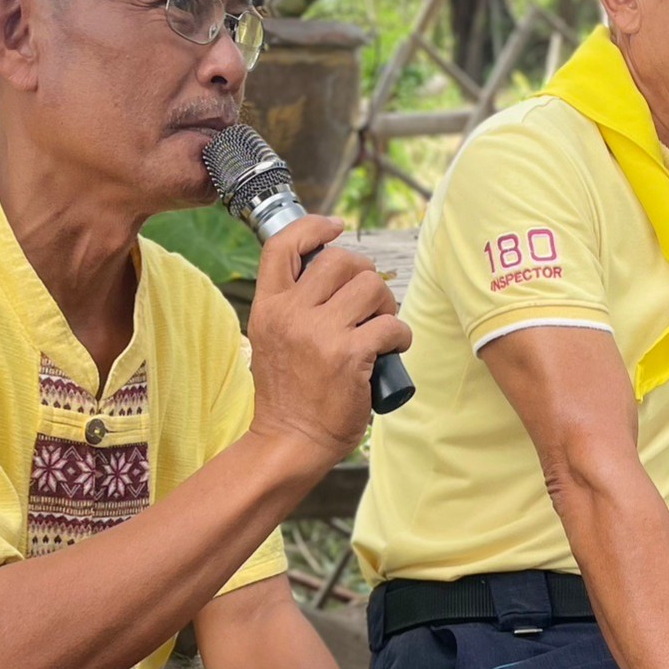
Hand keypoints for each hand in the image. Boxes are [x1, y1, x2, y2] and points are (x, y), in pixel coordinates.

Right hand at [246, 217, 410, 465]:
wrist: (290, 441)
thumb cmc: (288, 395)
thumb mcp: (272, 340)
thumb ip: (292, 308)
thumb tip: (331, 275)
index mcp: (268, 307)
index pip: (282, 246)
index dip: (313, 227)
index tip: (335, 228)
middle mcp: (291, 314)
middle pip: (339, 259)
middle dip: (364, 274)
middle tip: (368, 303)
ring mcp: (320, 333)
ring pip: (371, 286)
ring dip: (385, 305)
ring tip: (380, 328)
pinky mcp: (349, 355)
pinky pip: (391, 324)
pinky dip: (400, 336)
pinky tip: (392, 350)